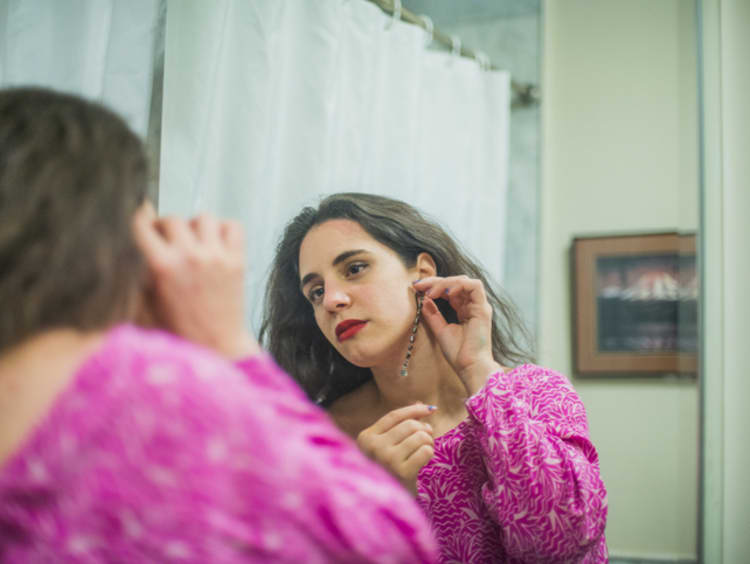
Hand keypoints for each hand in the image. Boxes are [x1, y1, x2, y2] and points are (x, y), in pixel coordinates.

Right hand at [132, 203, 259, 358]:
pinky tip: (215, 244)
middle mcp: (191, 257)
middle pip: (173, 219)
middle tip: (166, 242)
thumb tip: (129, 234)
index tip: (140, 221)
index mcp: (162, 267)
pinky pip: (233, 226)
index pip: (142, 225)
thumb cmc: (177, 329)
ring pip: (204, 217)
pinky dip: (224, 230)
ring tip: (192, 244)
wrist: (216, 346)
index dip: (138, 221)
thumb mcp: (143, 303)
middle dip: (165, 227)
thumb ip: (135, 269)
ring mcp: (217, 257)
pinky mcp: (238, 261)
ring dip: (195, 227)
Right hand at [356, 404, 435, 495]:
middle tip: (427, 437)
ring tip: (425, 450)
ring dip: (428, 442)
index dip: (413, 410)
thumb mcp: (384, 446)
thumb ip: (399, 426)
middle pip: (409, 425)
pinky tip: (424, 460)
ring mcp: (387, 460)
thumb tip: (420, 404)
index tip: (429, 409)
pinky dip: (429, 453)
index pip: (394, 416)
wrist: (383, 504)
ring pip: (420, 437)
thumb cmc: (386, 471)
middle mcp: (374, 447)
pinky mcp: (402, 473)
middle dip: (424, 429)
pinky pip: (425, 451)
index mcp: (366, 438)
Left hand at [413, 276, 500, 395]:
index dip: (433, 285)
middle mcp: (473, 306)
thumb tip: (424, 299)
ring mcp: (480, 306)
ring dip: (445, 282)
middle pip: (456, 282)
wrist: (469, 367)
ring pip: (464, 281)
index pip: (450, 290)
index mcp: (465, 310)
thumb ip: (433, 314)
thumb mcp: (440, 330)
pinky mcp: (483, 309)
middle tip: (418, 285)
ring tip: (430, 292)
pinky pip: (474, 286)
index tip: (416, 287)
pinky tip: (445, 292)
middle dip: (436, 281)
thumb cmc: (458, 353)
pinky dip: (459, 285)